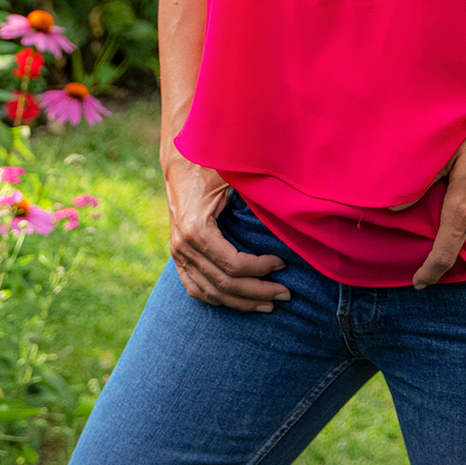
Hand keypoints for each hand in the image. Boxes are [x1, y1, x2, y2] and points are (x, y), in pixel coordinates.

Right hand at [163, 151, 291, 312]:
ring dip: (242, 302)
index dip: (261, 269)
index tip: (282, 264)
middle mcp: (183, 245)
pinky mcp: (177, 255)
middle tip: (285, 293)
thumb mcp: (231, 178)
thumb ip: (254, 197)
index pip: (234, 264)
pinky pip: (194, 287)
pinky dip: (216, 298)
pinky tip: (237, 301)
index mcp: (196, 228)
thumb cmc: (210, 167)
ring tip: (268, 303)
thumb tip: (288, 213)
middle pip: (225, 283)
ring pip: (211, 292)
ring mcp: (177, 252)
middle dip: (259, 291)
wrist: (180, 161)